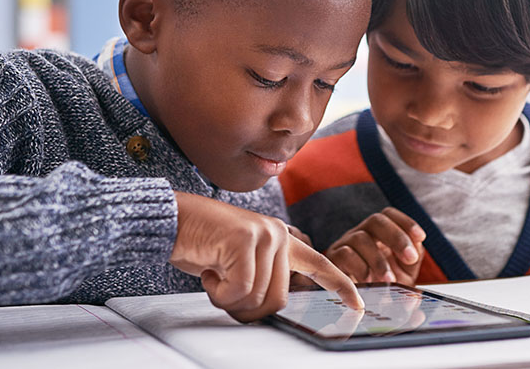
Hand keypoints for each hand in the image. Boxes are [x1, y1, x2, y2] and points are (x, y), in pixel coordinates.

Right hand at [170, 192, 363, 321]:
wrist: (171, 220)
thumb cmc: (201, 244)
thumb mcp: (238, 262)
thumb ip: (260, 277)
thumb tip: (268, 309)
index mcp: (281, 240)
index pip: (319, 264)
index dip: (340, 287)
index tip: (358, 305)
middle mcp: (279, 235)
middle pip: (278, 301)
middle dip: (248, 309)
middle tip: (222, 293)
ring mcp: (264, 235)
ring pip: (258, 298)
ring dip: (228, 300)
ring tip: (212, 275)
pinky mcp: (245, 240)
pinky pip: (240, 290)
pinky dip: (219, 293)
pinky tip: (207, 272)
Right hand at [325, 207, 425, 284]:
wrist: (358, 307)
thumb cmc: (382, 287)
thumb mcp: (402, 273)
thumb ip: (412, 260)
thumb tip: (417, 249)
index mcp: (379, 234)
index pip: (389, 215)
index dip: (405, 222)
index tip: (421, 237)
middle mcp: (361, 234)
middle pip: (376, 221)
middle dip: (397, 237)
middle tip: (410, 258)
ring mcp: (345, 244)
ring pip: (360, 238)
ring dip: (379, 260)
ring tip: (390, 280)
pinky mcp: (333, 259)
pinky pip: (345, 255)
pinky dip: (361, 268)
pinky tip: (370, 282)